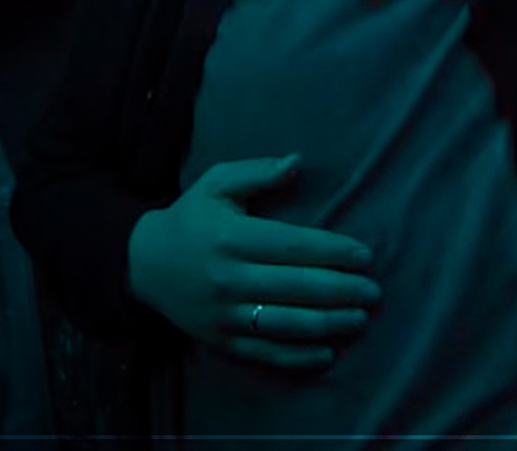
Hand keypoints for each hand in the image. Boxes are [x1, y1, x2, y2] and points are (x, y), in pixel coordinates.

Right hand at [127, 154, 379, 369]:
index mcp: (231, 236)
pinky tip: (328, 352)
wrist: (142, 264)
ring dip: (329, 324)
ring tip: (360, 319)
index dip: (332, 252)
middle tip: (374, 292)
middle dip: (342, 291)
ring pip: (286, 324)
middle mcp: (228, 277)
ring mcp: (224, 314)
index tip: (364, 256)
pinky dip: (298, 356)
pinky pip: (265, 353)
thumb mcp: (215, 184)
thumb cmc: (190, 218)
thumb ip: (257, 172)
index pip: (292, 246)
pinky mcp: (220, 340)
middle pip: (296, 287)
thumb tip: (297, 161)